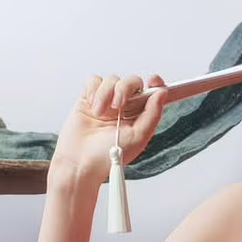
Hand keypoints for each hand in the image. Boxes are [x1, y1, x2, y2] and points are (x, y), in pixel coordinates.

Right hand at [51, 73, 167, 180]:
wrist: (80, 162)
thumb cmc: (107, 156)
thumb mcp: (138, 137)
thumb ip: (152, 114)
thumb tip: (162, 93)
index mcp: (138, 115)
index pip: (151, 92)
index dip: (155, 82)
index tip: (153, 80)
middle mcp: (123, 107)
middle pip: (131, 81)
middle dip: (125, 89)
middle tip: (118, 105)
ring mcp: (106, 101)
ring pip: (112, 79)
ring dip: (106, 93)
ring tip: (100, 112)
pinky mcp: (88, 98)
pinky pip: (94, 80)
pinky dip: (93, 89)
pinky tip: (92, 105)